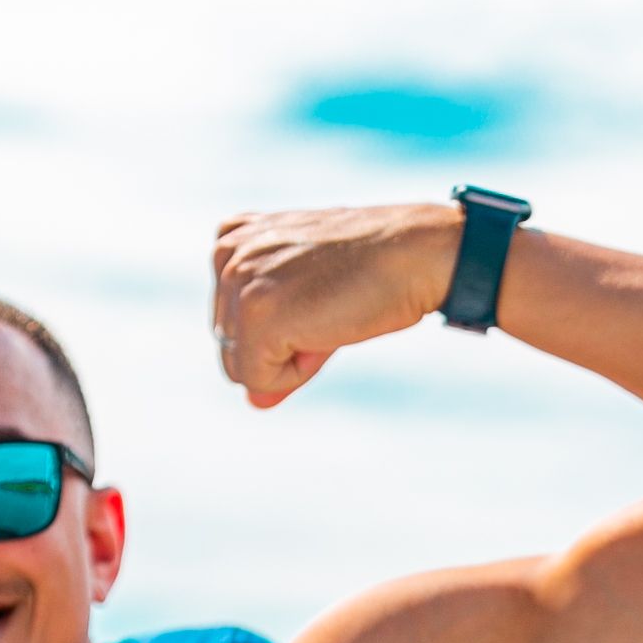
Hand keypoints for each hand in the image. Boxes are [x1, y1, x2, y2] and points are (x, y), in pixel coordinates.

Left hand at [212, 202, 459, 405]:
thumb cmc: (372, 272)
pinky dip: (296, 374)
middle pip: (230, 347)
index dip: (281, 330)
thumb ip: (274, 346)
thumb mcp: (312, 302)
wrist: (414, 253)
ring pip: (240, 367)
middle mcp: (229, 255)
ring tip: (329, 315)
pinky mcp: (258, 315)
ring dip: (291, 359)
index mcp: (234, 240)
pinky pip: (258, 380)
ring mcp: (240, 283)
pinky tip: (328, 332)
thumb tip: (254, 402)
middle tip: (329, 307)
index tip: (320, 295)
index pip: (231, 324)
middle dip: (282, 347)